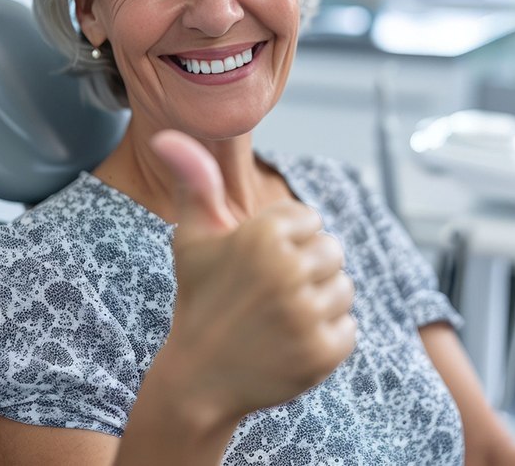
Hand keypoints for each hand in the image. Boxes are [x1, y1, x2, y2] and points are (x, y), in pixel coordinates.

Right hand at [150, 130, 356, 420]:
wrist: (198, 381)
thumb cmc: (199, 299)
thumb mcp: (193, 238)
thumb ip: (193, 181)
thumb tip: (165, 133)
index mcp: (264, 233)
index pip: (310, 220)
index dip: (286, 241)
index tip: (260, 264)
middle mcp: (288, 269)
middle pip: (332, 251)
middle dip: (306, 268)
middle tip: (271, 293)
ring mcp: (308, 314)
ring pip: (344, 289)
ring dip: (319, 302)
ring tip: (281, 317)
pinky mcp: (324, 352)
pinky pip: (348, 328)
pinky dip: (327, 336)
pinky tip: (292, 342)